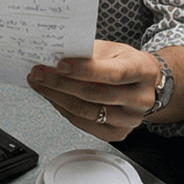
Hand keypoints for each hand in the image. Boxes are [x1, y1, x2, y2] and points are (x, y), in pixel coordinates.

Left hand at [27, 41, 161, 141]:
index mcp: (143, 71)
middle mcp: (141, 98)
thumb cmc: (126, 63)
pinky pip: (84, 124)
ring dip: (57, 97)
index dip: (84, 70)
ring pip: (86, 112)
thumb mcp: (113, 49)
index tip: (59, 64)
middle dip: (61, 84)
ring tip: (40, 84)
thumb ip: (88, 53)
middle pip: (95, 95)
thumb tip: (56, 57)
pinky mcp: (118, 133)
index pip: (113, 74)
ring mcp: (131, 119)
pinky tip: (54, 97)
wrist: (145, 83)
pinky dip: (64, 110)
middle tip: (39, 73)